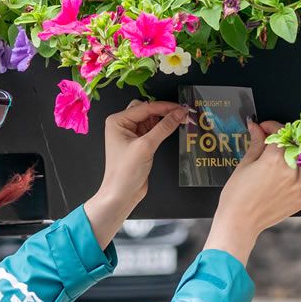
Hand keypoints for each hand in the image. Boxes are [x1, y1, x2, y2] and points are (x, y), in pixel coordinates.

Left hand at [84, 100, 186, 247]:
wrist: (121, 194)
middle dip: (164, 111)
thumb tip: (179, 113)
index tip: (182, 108)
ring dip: (164, 120)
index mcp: (118, 121)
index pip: (145, 107)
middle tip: (182, 113)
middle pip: (147, 110)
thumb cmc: (125, 172)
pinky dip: (163, 129)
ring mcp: (130, 135)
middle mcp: (122, 125)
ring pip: (151, 120)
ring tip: (181, 120)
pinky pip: (153, 130)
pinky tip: (173, 128)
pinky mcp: (139, 144)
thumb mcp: (146, 146)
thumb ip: (164, 127)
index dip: (165, 107)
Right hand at [205, 119, 300, 264]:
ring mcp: (299, 187)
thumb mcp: (245, 164)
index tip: (263, 127)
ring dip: (300, 155)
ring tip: (286, 157)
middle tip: (274, 141)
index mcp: (275, 160)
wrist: (239, 222)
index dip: (271, 126)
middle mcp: (291, 172)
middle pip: (298, 145)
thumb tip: (256, 127)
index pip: (280, 133)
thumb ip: (256, 143)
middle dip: (286, 139)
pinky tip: (290, 174)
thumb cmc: (237, 195)